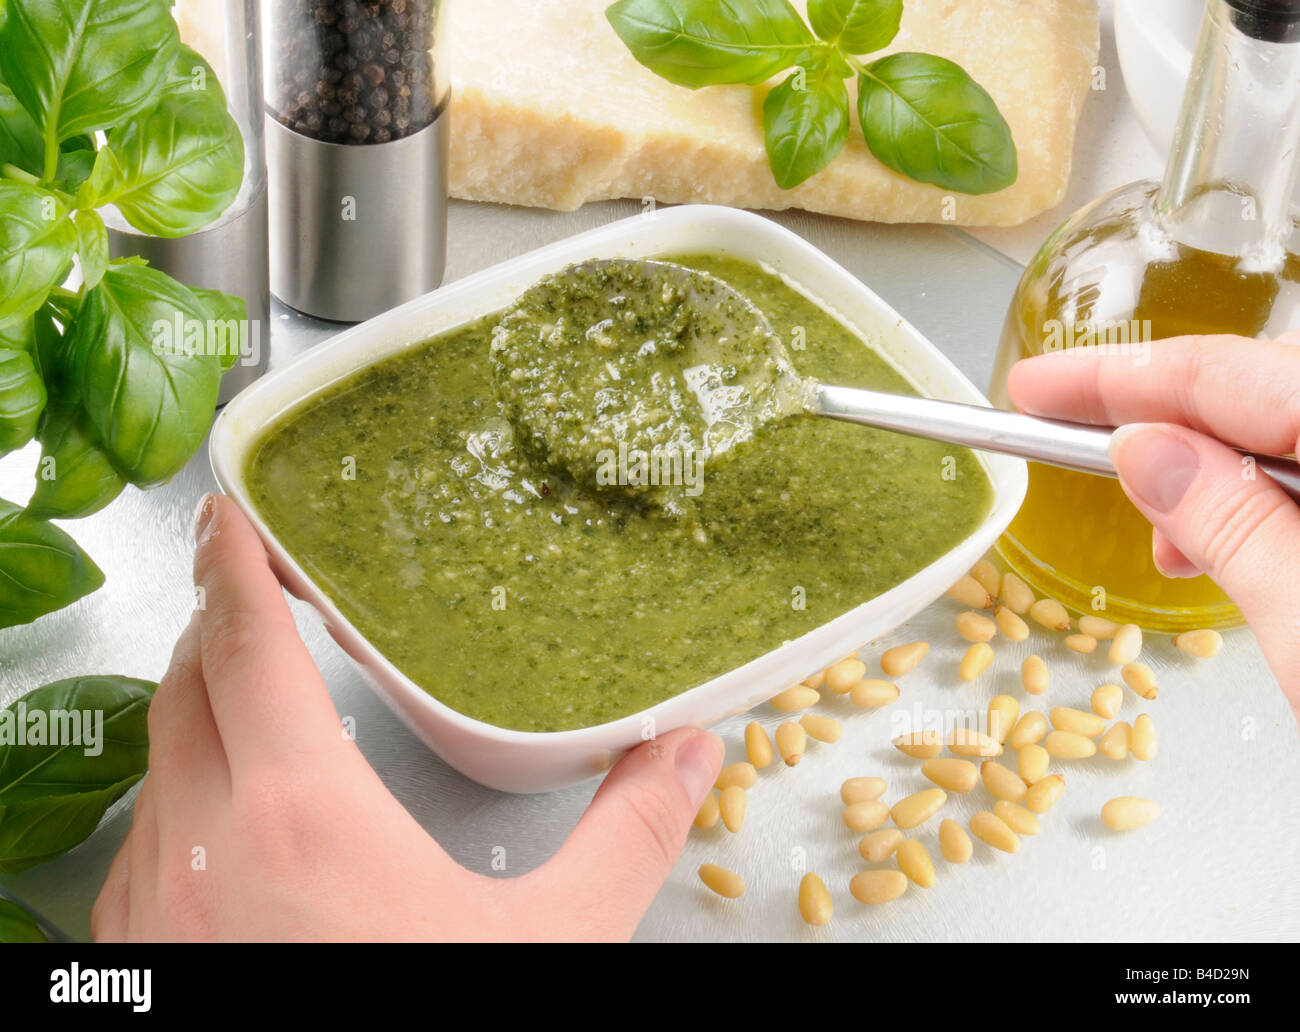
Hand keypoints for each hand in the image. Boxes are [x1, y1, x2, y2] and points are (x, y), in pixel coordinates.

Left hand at [92, 495, 721, 940]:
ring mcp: (151, 909)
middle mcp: (199, 849)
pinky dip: (181, 795)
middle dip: (219, 622)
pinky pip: (141, 841)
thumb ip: (628, 833)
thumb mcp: (552, 942)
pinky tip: (230, 821)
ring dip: (197, 708)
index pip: (247, 647)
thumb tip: (692, 750)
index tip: (230, 512)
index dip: (235, 564)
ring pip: (156, 762)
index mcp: (298, 817)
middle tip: (262, 591)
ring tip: (252, 690)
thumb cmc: (429, 1019)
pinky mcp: (135, 958)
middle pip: (185, 686)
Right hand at [1008, 333, 1299, 716]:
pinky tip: (1234, 548)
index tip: (1031, 389)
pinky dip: (1261, 499)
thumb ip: (1228, 522)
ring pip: (1282, 427)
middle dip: (1165, 420)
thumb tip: (1139, 448)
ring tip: (1167, 542)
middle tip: (1071, 453)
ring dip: (1212, 468)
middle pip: (1260, 386)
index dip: (1114, 379)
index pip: (1222, 374)